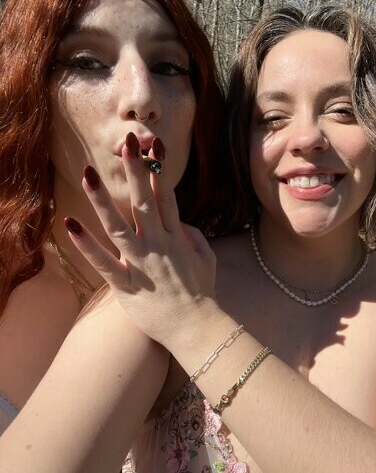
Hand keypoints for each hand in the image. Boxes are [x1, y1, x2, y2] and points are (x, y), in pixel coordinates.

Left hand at [65, 132, 216, 348]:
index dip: (159, 171)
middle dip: (135, 172)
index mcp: (177, 238)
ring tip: (88, 175)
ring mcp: (143, 264)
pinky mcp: (128, 286)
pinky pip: (105, 264)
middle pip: (144, 203)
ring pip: (119, 227)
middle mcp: (159, 246)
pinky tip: (70, 226)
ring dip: (102, 200)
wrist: (198, 329)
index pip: (167, 197)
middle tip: (126, 144)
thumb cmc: (203, 295)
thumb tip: (178, 220)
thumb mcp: (207, 259)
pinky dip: (87, 246)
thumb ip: (193, 235)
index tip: (153, 147)